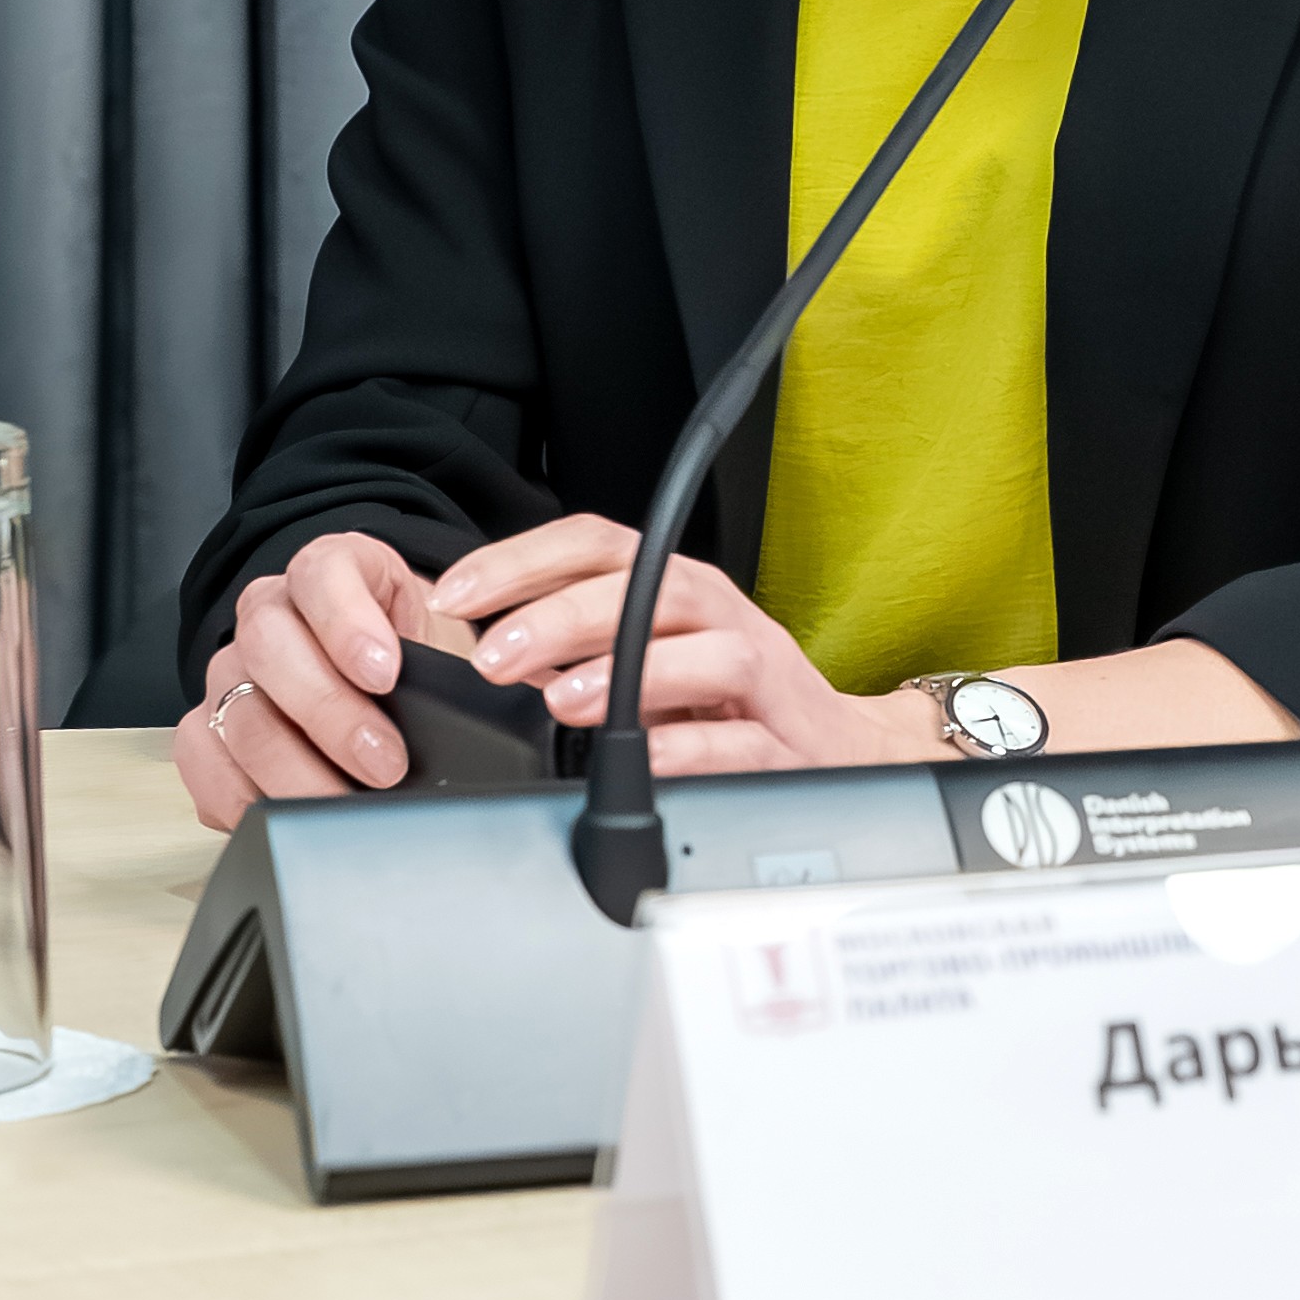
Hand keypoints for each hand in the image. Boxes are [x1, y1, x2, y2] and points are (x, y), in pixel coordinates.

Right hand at [174, 532, 454, 832]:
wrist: (385, 691)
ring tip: (347, 804)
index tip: (386, 673)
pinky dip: (244, 797)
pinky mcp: (205, 728)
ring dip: (296, 771)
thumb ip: (440, 661)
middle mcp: (269, 612)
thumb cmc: (411, 664)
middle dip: (331, 713)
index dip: (347, 621)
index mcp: (333, 570)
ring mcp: (230, 670)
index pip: (322, 572)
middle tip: (384, 763)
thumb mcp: (438, 646)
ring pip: (239, 713)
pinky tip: (288, 814)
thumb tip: (460, 703)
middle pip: (269, 644)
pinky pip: (202, 761)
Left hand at [432, 516, 929, 776]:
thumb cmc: (735, 700)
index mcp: (680, 589)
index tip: (459, 595)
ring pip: (709, 653)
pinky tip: (645, 755)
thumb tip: (496, 645)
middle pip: (652, 587)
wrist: (840, 748)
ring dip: (630, 671)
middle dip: (565, 614)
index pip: (600, 544)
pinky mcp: (787, 743)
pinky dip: (692, 747)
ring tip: (563, 701)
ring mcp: (762, 677)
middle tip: (497, 653)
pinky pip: (742, 740)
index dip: (524, 560)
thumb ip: (582, 647)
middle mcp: (723, 618)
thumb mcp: (658, 656)